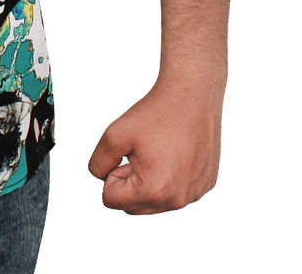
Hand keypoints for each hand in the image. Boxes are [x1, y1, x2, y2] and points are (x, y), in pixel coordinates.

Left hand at [87, 76, 222, 213]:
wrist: (191, 97)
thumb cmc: (155, 114)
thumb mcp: (113, 135)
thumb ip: (98, 163)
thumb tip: (101, 178)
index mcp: (154, 191)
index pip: (111, 199)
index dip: (110, 173)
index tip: (125, 153)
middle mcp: (178, 200)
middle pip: (133, 206)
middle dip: (128, 182)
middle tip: (138, 153)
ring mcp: (194, 194)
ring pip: (154, 202)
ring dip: (147, 181)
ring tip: (155, 151)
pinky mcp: (205, 185)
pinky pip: (176, 192)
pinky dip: (168, 177)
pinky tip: (173, 152)